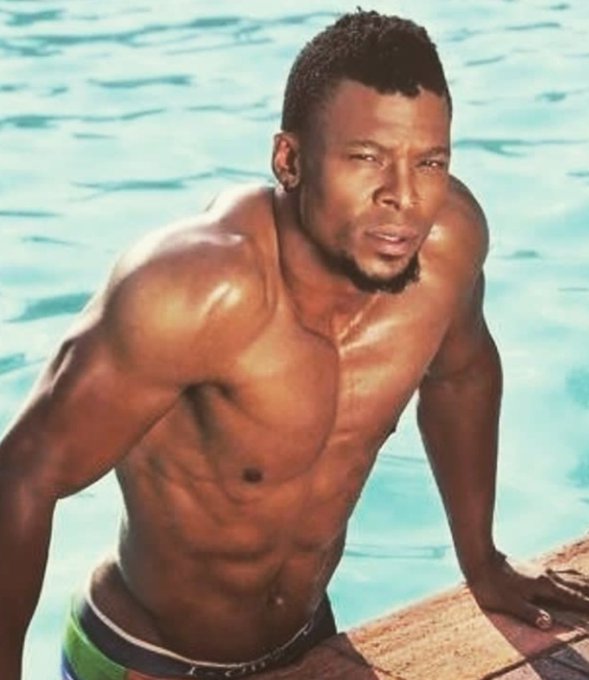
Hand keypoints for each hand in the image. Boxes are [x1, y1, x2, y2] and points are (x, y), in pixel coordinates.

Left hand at [467, 551, 588, 629]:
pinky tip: (570, 579)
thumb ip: (530, 613)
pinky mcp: (534, 569)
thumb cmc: (492, 585)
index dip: (587, 605)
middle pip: (576, 584)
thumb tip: (548, 624)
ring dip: (583, 583)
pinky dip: (572, 577)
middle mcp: (547, 576)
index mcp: (545, 585)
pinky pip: (560, 573)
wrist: (480, 560)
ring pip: (570, 576)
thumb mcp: (509, 603)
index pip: (573, 598)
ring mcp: (541, 570)